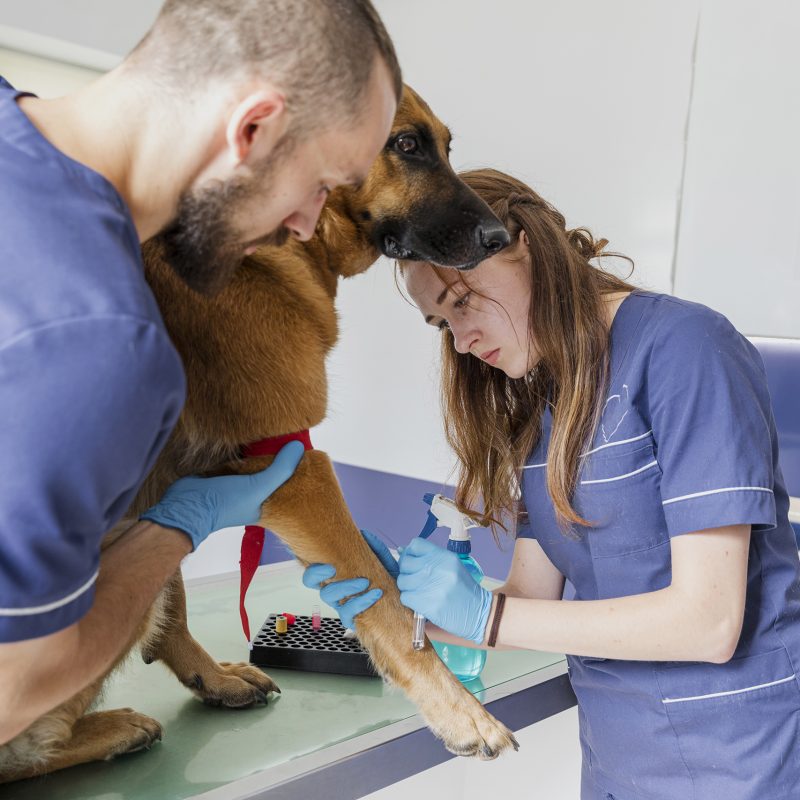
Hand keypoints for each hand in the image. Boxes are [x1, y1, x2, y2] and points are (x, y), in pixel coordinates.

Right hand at [140, 440, 303, 549]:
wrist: (186, 505)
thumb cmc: (226, 503)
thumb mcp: (258, 487)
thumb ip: (279, 470)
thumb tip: (298, 447)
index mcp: (264, 503)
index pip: (286, 485)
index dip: (296, 471)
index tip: (307, 453)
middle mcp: (253, 493)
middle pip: (271, 472)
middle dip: (280, 459)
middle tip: (293, 437)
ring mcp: (237, 482)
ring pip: (256, 464)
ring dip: (263, 452)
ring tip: (279, 433)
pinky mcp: (224, 471)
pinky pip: (240, 458)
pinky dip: (246, 450)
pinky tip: (255, 437)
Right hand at [301, 530, 397, 627]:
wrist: (404, 603)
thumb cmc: (389, 582)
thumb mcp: (384, 561)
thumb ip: (375, 547)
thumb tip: (363, 533)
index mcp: (336, 575)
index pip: (313, 570)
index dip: (312, 567)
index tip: (329, 564)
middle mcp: (334, 589)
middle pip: (310, 582)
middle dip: (319, 573)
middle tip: (334, 568)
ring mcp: (340, 605)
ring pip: (328, 597)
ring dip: (345, 587)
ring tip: (365, 582)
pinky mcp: (351, 619)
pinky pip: (347, 613)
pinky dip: (361, 602)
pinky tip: (376, 594)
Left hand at [397, 537, 492, 643]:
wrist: (478, 612)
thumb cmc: (463, 589)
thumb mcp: (452, 566)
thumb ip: (430, 558)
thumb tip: (402, 550)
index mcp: (444, 556)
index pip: (416, 544)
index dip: (410, 552)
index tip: (413, 561)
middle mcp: (436, 568)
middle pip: (405, 562)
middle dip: (407, 571)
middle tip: (415, 578)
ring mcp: (430, 586)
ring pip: (402, 580)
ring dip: (407, 586)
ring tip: (418, 591)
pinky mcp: (426, 604)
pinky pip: (405, 596)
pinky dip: (410, 600)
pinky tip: (420, 601)